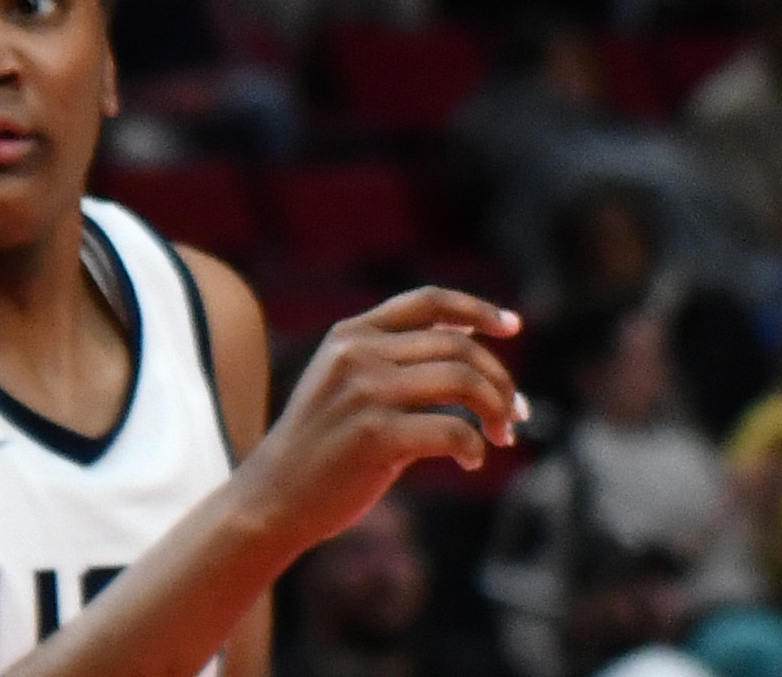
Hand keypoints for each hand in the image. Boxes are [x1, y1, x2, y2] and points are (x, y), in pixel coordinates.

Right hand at [239, 287, 520, 542]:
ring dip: (498, 410)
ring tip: (501, 437)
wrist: (277, 492)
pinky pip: (454, 431)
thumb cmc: (323, 441)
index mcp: (350, 334)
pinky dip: (475, 448)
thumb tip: (466, 334)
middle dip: (501, 381)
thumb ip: (395, 356)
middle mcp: (357, 353)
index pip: (427, 301)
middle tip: (517, 415)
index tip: (513, 326)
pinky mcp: (376, 435)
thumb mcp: (346, 381)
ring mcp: (365, 392)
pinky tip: (470, 461)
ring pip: (463, 381)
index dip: (477, 309)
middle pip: (459, 346)